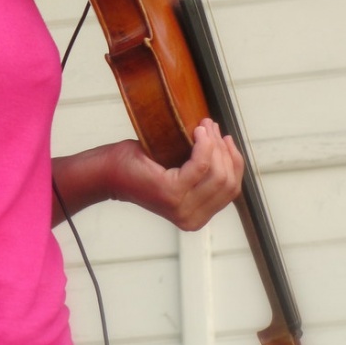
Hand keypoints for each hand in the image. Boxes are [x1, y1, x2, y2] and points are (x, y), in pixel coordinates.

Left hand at [108, 119, 243, 230]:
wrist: (111, 172)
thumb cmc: (143, 167)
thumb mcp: (181, 173)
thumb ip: (205, 173)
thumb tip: (229, 149)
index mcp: (197, 217)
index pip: (231, 190)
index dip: (234, 162)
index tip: (225, 139)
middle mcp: (191, 219)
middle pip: (227, 181)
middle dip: (224, 150)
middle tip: (211, 126)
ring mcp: (182, 208)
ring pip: (217, 172)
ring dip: (214, 144)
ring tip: (204, 125)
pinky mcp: (171, 193)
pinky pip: (200, 165)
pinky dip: (204, 145)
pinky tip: (198, 131)